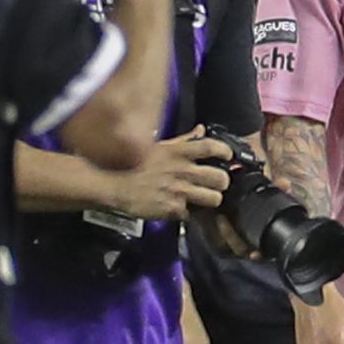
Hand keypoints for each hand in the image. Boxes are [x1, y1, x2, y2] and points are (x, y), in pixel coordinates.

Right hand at [111, 128, 230, 221]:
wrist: (115, 186)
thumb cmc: (135, 164)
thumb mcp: (159, 146)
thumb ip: (184, 140)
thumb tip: (201, 130)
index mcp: (178, 152)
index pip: (211, 147)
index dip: (225, 151)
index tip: (228, 156)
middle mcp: (182, 170)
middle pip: (220, 177)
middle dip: (222, 183)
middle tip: (216, 184)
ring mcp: (179, 190)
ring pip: (214, 198)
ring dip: (211, 200)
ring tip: (203, 199)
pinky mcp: (173, 208)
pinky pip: (192, 213)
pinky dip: (189, 213)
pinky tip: (181, 208)